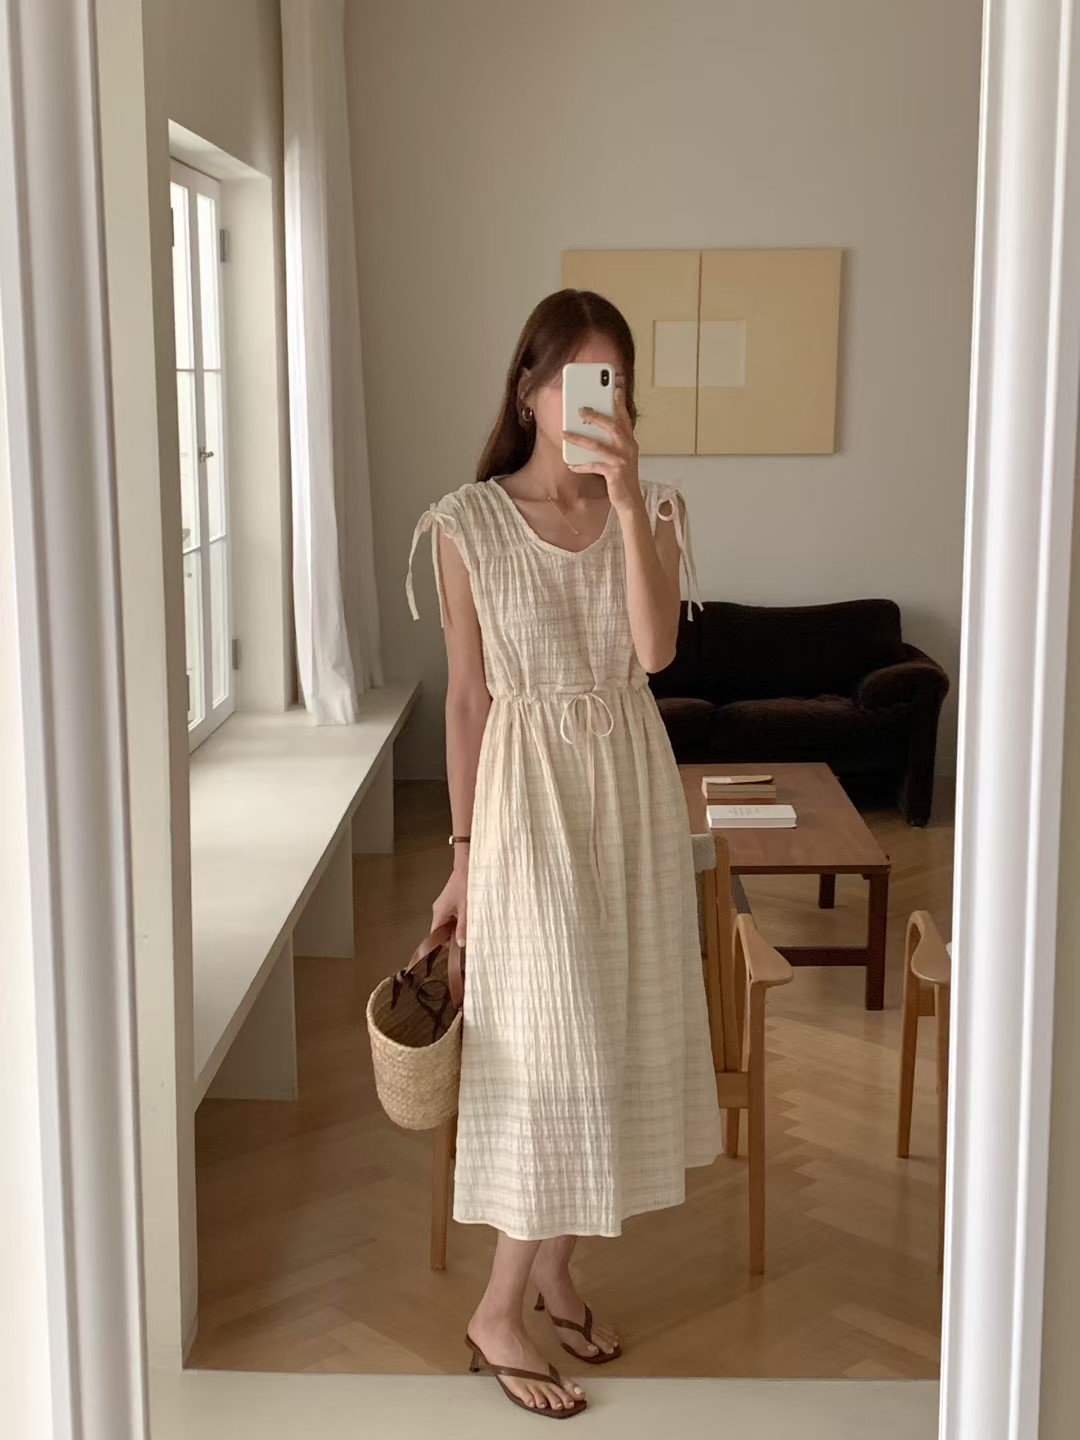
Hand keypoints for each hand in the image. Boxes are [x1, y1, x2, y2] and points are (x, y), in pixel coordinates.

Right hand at [432, 868, 466, 944]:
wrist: (467, 868)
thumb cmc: (466, 885)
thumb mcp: (467, 910)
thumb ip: (463, 927)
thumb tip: (460, 943)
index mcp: (439, 913)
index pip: (435, 935)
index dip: (444, 943)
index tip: (456, 946)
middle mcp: (438, 910)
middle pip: (442, 930)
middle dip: (453, 934)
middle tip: (467, 933)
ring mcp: (443, 905)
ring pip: (448, 923)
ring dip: (458, 925)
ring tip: (469, 921)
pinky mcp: (449, 902)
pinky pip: (451, 915)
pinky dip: (459, 918)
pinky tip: (468, 915)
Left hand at [562, 375, 639, 512]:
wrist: (631, 501)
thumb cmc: (622, 477)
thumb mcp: (619, 456)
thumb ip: (611, 442)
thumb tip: (589, 429)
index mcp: (630, 441)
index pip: (625, 418)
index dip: (619, 402)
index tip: (614, 388)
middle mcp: (628, 448)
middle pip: (613, 426)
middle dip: (596, 416)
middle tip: (581, 409)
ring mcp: (622, 460)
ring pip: (599, 445)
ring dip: (580, 438)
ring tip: (565, 434)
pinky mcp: (615, 473)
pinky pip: (594, 466)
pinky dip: (581, 465)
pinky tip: (571, 464)